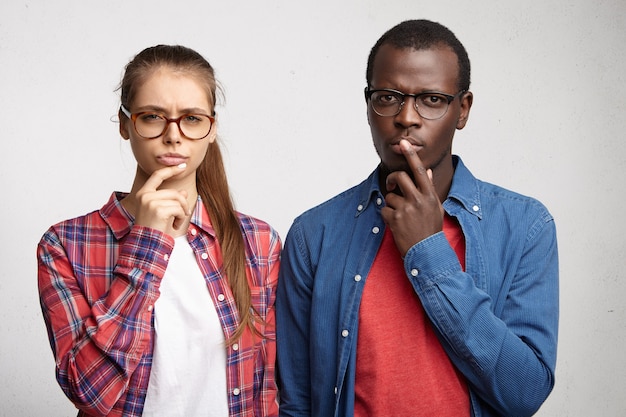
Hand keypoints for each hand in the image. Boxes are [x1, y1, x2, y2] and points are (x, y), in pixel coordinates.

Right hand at [133, 164, 190, 235]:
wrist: (146, 243)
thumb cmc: (153, 228)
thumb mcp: (162, 211)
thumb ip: (171, 200)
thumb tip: (183, 192)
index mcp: (143, 193)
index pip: (157, 175)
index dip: (170, 169)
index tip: (182, 166)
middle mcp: (145, 195)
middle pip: (174, 192)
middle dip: (182, 205)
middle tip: (181, 216)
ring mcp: (150, 202)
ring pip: (178, 200)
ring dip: (182, 213)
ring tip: (176, 222)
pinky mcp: (158, 210)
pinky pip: (179, 209)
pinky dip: (181, 218)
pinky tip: (174, 226)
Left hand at [381, 140, 444, 255]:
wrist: (426, 253)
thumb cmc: (431, 229)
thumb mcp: (436, 208)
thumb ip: (430, 188)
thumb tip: (428, 171)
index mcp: (429, 195)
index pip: (420, 170)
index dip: (411, 156)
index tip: (404, 143)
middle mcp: (418, 200)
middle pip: (400, 177)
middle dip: (392, 179)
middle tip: (391, 185)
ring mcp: (406, 209)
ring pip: (390, 196)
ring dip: (392, 204)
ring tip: (402, 217)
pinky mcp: (395, 219)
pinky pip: (384, 210)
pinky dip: (387, 216)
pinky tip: (397, 225)